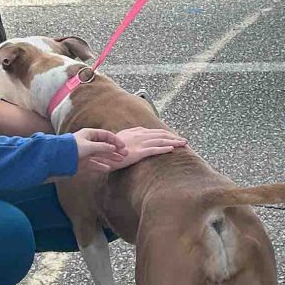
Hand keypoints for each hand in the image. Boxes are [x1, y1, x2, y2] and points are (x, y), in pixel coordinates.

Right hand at [72, 126, 187, 171]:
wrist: (100, 153)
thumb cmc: (108, 149)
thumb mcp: (119, 141)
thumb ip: (129, 137)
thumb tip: (136, 136)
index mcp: (135, 132)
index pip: (154, 132)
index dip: (166, 134)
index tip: (175, 137)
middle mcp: (138, 135)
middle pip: (160, 134)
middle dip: (173, 137)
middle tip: (184, 141)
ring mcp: (138, 143)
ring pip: (160, 141)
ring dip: (173, 142)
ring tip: (183, 144)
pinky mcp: (137, 152)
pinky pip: (153, 150)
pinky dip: (163, 149)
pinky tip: (172, 149)